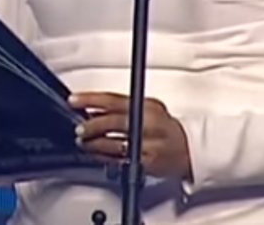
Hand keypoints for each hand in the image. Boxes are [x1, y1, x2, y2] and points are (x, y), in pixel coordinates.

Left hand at [71, 92, 190, 179]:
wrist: (189, 149)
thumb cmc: (166, 127)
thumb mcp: (147, 108)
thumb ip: (121, 106)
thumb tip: (93, 107)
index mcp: (147, 107)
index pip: (114, 100)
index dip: (90, 99)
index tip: (74, 100)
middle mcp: (148, 125)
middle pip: (114, 123)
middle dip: (92, 126)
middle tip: (80, 128)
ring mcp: (148, 145)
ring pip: (115, 144)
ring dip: (95, 144)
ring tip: (84, 142)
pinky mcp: (147, 163)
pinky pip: (121, 161)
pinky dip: (105, 158)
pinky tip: (97, 154)